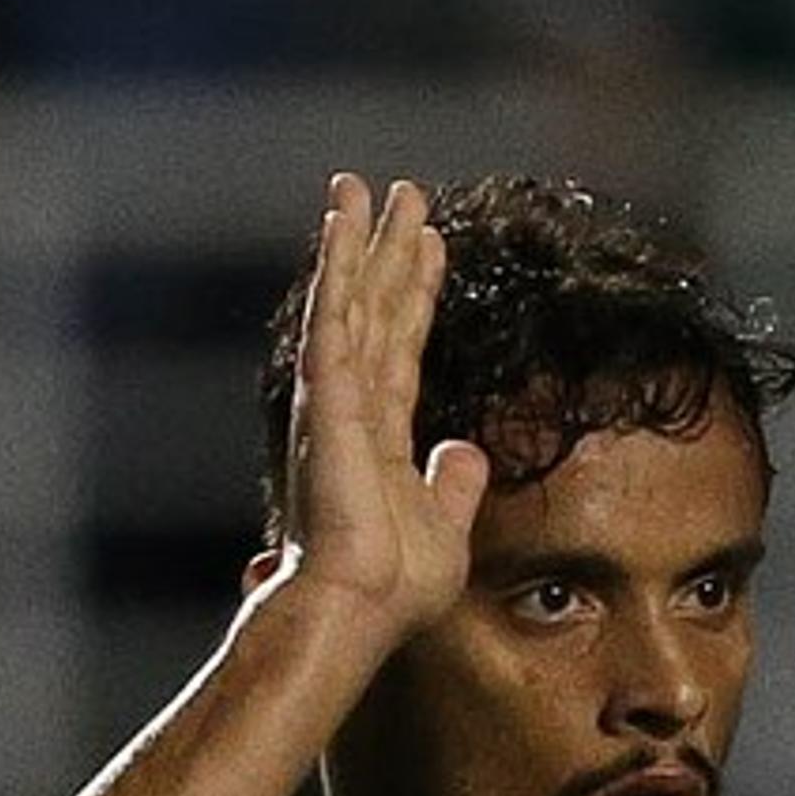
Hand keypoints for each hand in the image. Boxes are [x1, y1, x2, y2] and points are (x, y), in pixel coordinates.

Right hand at [265, 174, 487, 632]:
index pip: (403, 343)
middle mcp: (353, 404)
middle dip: (388, 249)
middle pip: (375, 308)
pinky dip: (336, 271)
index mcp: (381, 431)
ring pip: (349, 300)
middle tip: (402, 193)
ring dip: (355, 241)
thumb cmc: (391, 583)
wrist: (359, 608)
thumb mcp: (444, 525)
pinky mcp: (328, 398)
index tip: (429, 244)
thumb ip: (453, 483)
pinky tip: (340, 228)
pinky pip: (334, 320)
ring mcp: (336, 398)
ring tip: (362, 187)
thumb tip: (466, 450)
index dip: (416, 292)